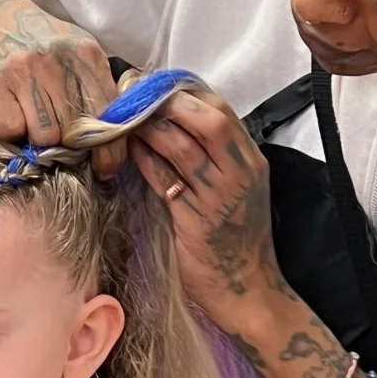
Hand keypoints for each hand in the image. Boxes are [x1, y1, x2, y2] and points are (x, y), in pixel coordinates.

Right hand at [0, 0, 124, 178]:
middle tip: (61, 140)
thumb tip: (115, 144)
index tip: (105, 168)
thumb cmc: (45, 47)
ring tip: (34, 120)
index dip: (110, 150)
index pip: (108, 115)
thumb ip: (99, 90)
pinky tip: (13, 114)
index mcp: (86, 55)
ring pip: (44, 137)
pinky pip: (12, 132)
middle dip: (70, 145)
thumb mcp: (80, 56)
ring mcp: (24, 71)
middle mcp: (57, 61)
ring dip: (39, 139)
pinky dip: (12, 133)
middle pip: (75, 132)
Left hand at [129, 89, 280, 327]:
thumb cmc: (236, 241)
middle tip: (135, 98)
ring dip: (149, 128)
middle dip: (167, 102)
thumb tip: (170, 124)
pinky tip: (128, 152)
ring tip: (125, 121)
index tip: (155, 87)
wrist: (248, 289)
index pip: (220, 109)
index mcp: (251, 160)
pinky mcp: (196, 219)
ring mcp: (220, 196)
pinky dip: (144, 160)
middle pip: (205, 118)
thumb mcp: (235, 191)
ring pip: (181, 145)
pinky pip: (164, 179)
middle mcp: (240, 172)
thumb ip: (213, 159)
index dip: (185, 92)